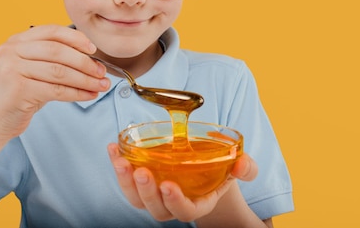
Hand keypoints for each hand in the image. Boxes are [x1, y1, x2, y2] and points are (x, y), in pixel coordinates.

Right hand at [0, 25, 109, 142]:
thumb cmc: (20, 95)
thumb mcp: (33, 69)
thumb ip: (54, 59)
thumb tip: (92, 59)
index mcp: (15, 41)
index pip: (51, 31)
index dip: (75, 38)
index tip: (93, 49)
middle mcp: (10, 51)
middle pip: (57, 51)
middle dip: (84, 62)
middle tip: (101, 72)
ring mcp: (12, 69)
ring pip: (59, 71)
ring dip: (85, 79)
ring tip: (101, 85)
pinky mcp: (18, 90)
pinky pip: (56, 90)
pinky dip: (77, 93)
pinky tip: (88, 95)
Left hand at [107, 143, 257, 221]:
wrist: (205, 164)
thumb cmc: (220, 167)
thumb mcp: (238, 166)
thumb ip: (245, 167)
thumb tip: (242, 164)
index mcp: (198, 203)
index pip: (186, 211)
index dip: (176, 202)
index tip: (168, 185)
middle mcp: (174, 204)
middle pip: (157, 209)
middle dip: (147, 192)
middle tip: (141, 172)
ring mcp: (155, 195)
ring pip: (137, 198)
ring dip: (125, 181)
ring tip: (121, 159)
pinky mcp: (141, 182)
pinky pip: (126, 181)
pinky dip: (117, 165)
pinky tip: (114, 149)